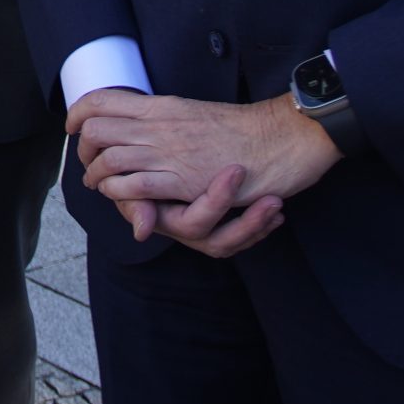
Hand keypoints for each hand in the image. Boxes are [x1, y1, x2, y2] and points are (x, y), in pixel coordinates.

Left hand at [75, 91, 340, 214]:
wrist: (281, 137)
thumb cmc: (244, 129)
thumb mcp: (195, 114)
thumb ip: (166, 121)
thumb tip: (142, 124)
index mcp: (161, 106)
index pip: (101, 100)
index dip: (77, 114)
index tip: (73, 127)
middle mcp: (159, 125)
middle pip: (95, 129)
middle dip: (82, 150)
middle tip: (88, 163)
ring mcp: (169, 152)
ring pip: (108, 159)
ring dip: (97, 177)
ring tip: (102, 186)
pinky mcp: (182, 180)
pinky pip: (135, 186)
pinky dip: (120, 194)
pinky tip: (124, 199)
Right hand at [114, 164, 287, 258]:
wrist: (136, 161)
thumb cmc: (131, 167)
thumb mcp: (126, 180)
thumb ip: (134, 203)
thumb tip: (142, 232)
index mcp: (166, 221)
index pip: (194, 223)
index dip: (217, 201)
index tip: (237, 171)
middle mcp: (186, 232)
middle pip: (219, 241)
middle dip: (248, 223)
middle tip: (273, 199)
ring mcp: (204, 232)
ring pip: (232, 242)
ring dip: (257, 226)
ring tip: (277, 204)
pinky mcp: (219, 226)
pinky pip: (242, 237)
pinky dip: (260, 226)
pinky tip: (276, 214)